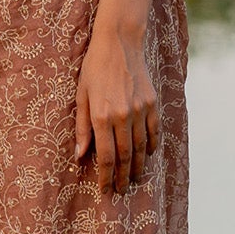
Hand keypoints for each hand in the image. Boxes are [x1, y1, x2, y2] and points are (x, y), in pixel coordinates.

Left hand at [74, 23, 158, 195]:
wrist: (119, 43)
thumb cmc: (94, 69)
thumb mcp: (81, 96)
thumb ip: (82, 127)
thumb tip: (80, 156)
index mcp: (102, 116)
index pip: (106, 157)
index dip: (106, 177)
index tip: (106, 190)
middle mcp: (122, 116)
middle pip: (125, 156)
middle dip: (122, 177)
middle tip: (121, 190)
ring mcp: (140, 110)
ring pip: (141, 147)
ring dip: (138, 166)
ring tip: (134, 179)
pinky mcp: (152, 103)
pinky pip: (154, 131)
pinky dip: (151, 146)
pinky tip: (147, 155)